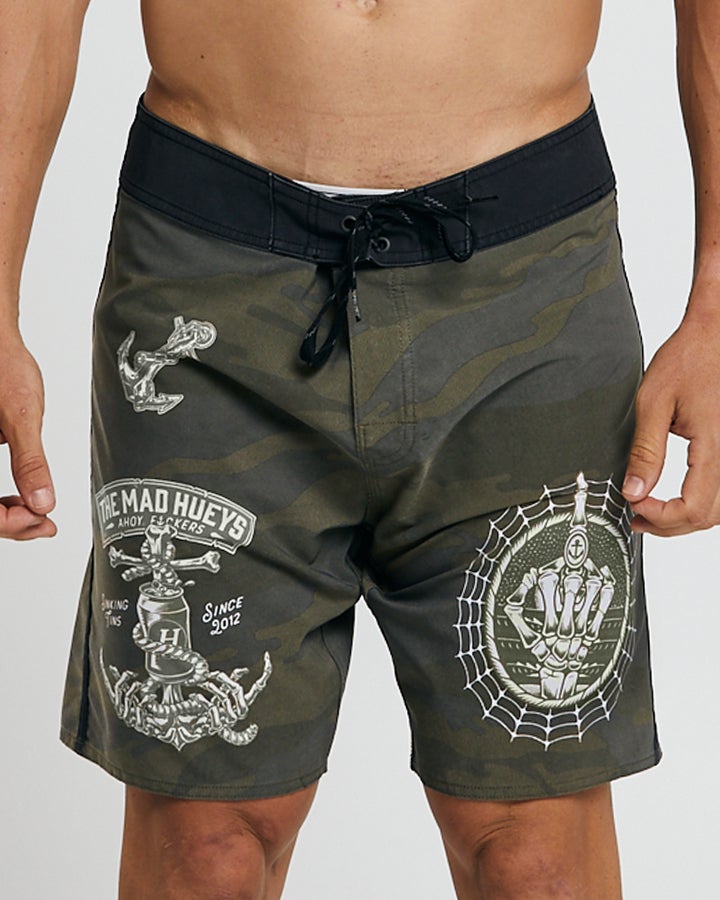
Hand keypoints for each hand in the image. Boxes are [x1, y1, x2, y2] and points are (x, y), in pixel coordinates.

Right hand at [0, 330, 55, 538]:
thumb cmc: (2, 366)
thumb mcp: (20, 416)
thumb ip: (30, 461)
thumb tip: (42, 502)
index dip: (10, 524)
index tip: (41, 520)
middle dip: (10, 524)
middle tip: (44, 524)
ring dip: (6, 516)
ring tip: (37, 516)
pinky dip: (1, 501)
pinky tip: (23, 500)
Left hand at [622, 298, 719, 535]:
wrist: (715, 335)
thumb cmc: (688, 359)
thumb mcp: (653, 402)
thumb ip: (645, 451)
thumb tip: (633, 491)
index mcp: (714, 445)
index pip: (692, 508)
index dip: (660, 517)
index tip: (633, 505)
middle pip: (708, 516)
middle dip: (669, 525)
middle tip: (636, 516)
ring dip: (687, 519)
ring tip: (652, 512)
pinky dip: (703, 504)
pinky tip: (678, 498)